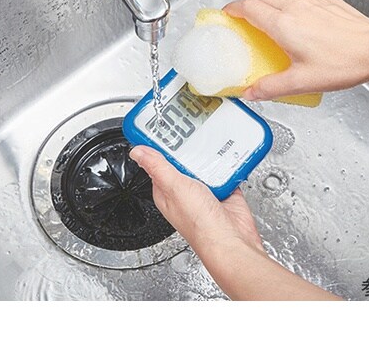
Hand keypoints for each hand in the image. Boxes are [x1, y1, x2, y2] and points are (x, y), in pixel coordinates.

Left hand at [129, 145, 263, 256]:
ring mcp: (206, 191)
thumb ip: (157, 167)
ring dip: (210, 157)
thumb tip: (137, 152)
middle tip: (192, 132)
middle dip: (188, 149)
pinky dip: (228, 164)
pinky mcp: (224, 191)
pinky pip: (225, 170)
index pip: (159, 162)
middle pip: (184, 161)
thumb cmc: (200, 223)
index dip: (160, 146)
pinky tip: (228, 158)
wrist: (231, 240)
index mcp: (166, 191)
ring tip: (211, 144)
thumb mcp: (174, 187)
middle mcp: (185, 191)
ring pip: (206, 164)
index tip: (164, 129)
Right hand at [223, 0, 368, 100]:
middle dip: (247, 7)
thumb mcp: (301, 82)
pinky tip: (301, 29)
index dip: (233, 10)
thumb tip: (251, 93)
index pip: (248, 7)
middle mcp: (296, 8)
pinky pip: (301, 1)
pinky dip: (291, 10)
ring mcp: (313, 2)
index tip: (228, 15)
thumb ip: (270, 88)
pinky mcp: (327, 3)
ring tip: (273, 28)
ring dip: (270, 8)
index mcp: (284, 25)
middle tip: (245, 22)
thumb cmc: (343, 63)